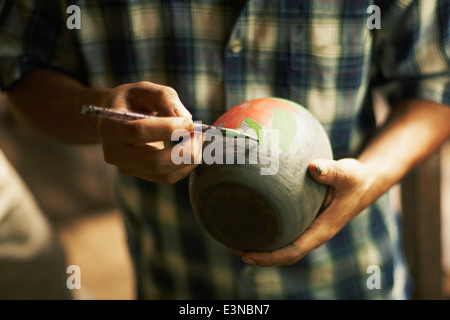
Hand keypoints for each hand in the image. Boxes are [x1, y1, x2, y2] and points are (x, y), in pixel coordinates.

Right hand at [98, 81, 202, 183]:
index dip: (169, 128)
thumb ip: (164, 98)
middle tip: (200, 134)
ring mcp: (126, 168)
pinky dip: (186, 165)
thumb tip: (186, 119)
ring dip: (190, 158)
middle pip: (154, 161)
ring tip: (198, 139)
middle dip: (185, 150)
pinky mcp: (140, 174)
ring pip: (165, 173)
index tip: (191, 122)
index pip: (139, 132)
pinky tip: (191, 148)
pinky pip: (168, 177)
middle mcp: (114, 152)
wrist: (118, 116)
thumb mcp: (145, 89)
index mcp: (110, 127)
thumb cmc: (134, 100)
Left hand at [240, 158, 376, 266]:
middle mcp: (311, 232)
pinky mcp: (304, 218)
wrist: (365, 181)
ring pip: (280, 241)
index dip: (269, 258)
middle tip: (228, 246)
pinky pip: (282, 228)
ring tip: (231, 235)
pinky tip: (250, 214)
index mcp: (321, 230)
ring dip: (259, 242)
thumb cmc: (356, 179)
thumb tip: (314, 167)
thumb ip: (332, 171)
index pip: (292, 252)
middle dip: (257, 254)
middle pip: (281, 252)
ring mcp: (307, 226)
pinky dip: (266, 226)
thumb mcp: (347, 174)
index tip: (246, 256)